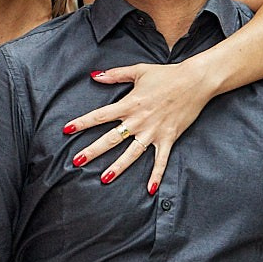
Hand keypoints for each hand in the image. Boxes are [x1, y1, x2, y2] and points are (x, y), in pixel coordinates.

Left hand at [63, 61, 224, 191]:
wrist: (196, 81)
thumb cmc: (167, 74)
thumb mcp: (138, 71)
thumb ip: (115, 74)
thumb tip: (95, 75)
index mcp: (129, 104)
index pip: (100, 116)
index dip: (82, 123)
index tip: (66, 130)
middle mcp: (139, 120)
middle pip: (111, 138)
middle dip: (93, 151)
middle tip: (77, 162)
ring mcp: (154, 131)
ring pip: (132, 153)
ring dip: (118, 167)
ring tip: (104, 179)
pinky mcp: (169, 138)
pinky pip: (161, 160)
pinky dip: (156, 175)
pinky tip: (149, 190)